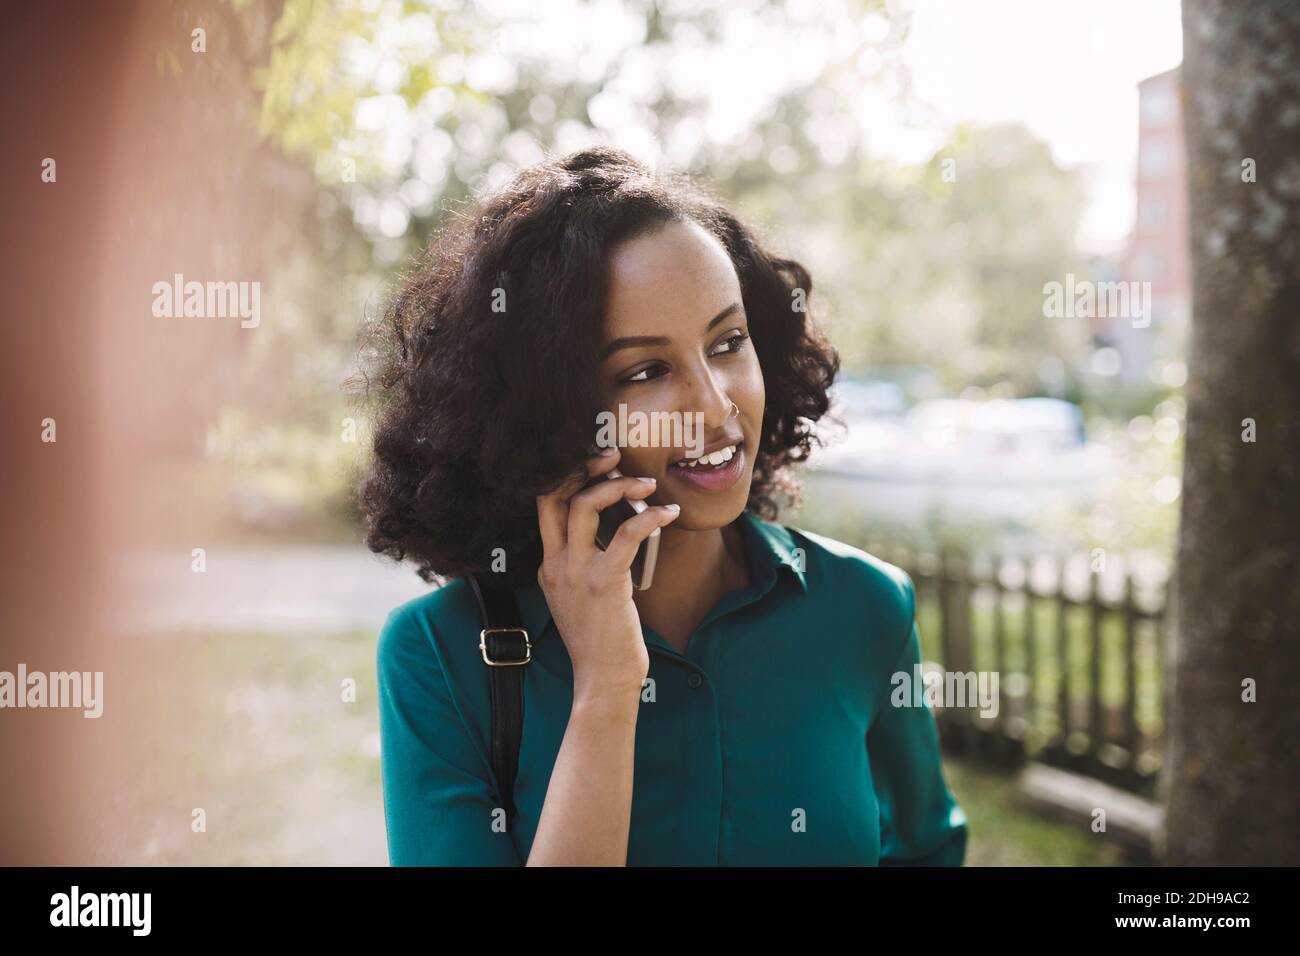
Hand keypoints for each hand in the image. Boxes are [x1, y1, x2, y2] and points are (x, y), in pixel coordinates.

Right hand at [535, 446, 679, 700]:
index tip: (597, 464)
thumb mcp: (581, 600)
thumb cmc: (601, 643)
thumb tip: (616, 536)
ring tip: (646, 484)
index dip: (568, 477)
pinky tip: (669, 514)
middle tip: (613, 455)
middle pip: (554, 496)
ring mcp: (576, 573)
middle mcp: (555, 564)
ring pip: (584, 506)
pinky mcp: (604, 583)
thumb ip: (587, 568)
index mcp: (549, 566)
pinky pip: (625, 534)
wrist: (603, 680)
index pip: (546, 506)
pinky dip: (650, 517)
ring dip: (617, 486)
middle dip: (582, 467)